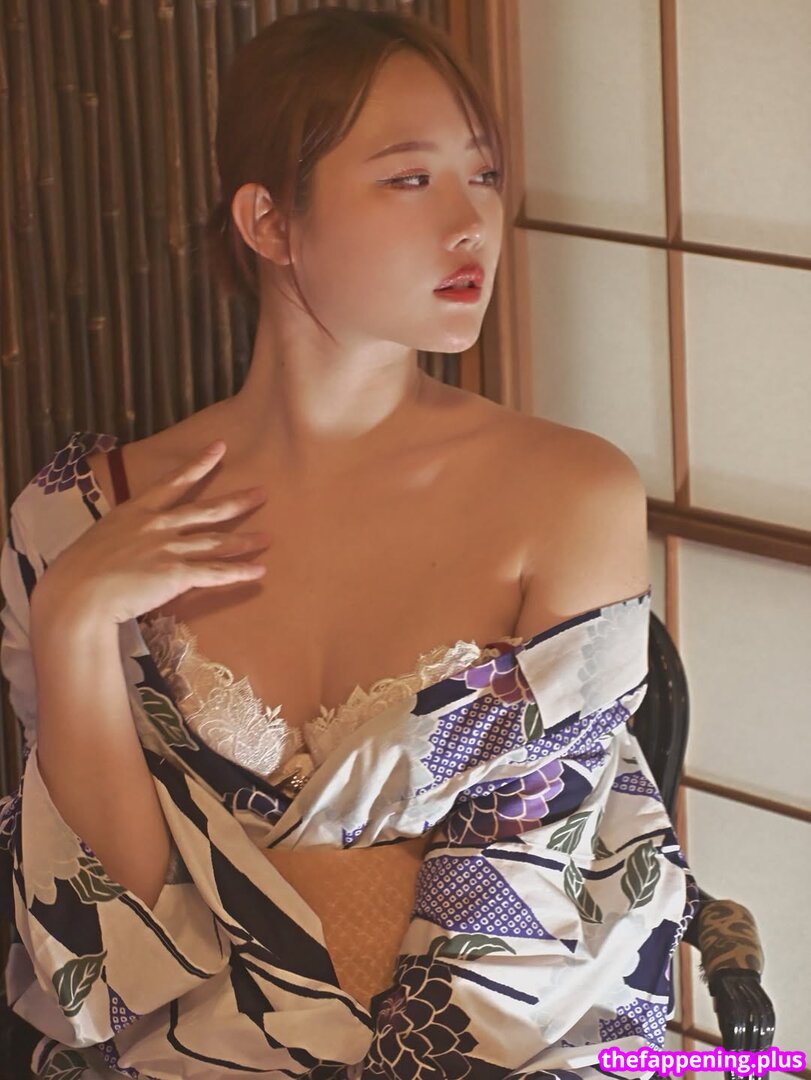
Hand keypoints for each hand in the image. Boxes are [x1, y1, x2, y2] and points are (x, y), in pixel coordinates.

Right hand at [31, 441, 269, 625]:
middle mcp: (157, 524)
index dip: (199, 464)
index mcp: (136, 511)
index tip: (220, 448)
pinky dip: (239, 572)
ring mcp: (169, 548)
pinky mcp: (177, 573)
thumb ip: (123, 534)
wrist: (78, 591)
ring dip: (245, 541)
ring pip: (217, 541)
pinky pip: (215, 572)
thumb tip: (130, 539)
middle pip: (207, 510)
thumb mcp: (101, 537)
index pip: (174, 482)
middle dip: (237, 501)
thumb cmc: (79, 569)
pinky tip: (259, 570)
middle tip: (263, 494)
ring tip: (267, 538)